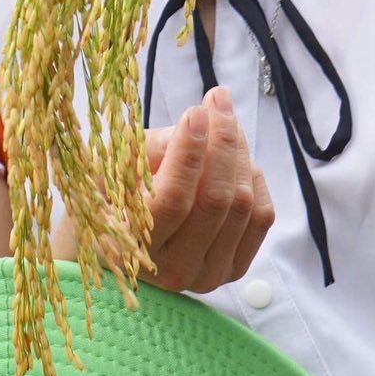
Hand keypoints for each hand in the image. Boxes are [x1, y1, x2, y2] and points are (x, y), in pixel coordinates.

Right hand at [50, 87, 272, 292]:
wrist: (124, 239)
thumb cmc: (114, 195)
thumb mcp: (117, 168)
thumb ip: (156, 148)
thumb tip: (202, 119)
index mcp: (132, 247)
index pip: (173, 199)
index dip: (188, 153)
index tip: (195, 112)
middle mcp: (172, 269)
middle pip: (216, 201)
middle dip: (222, 142)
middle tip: (217, 101)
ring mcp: (208, 274)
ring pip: (242, 205)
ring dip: (238, 153)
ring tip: (222, 122)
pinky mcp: (234, 268)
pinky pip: (261, 217)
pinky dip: (252, 178)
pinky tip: (235, 157)